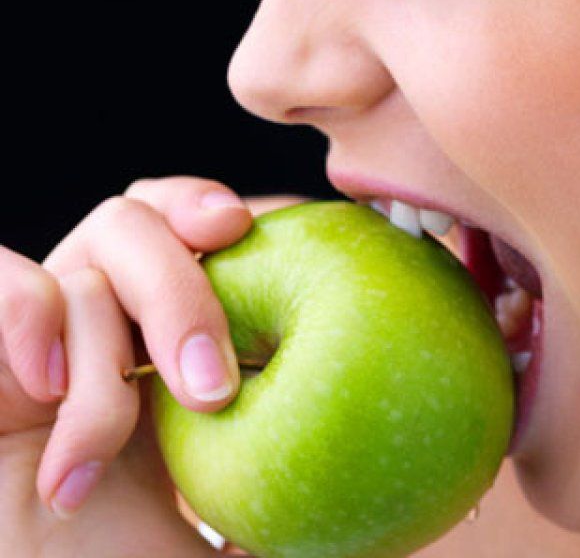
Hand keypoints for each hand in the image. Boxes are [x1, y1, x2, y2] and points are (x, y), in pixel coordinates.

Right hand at [0, 180, 304, 556]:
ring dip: (115, 342)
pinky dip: (32, 318)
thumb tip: (383, 538)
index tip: (263, 236)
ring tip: (116, 436)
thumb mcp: (209, 538)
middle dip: (188, 287)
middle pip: (151, 218)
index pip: (199, 228)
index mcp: (158, 330)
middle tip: (214, 385)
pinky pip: (5, 283)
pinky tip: (48, 394)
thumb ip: (276, 519)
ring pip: (94, 251)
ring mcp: (37, 324)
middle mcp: (101, 309)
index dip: (231, 213)